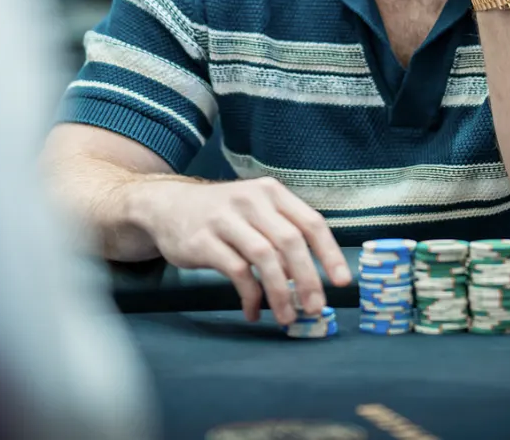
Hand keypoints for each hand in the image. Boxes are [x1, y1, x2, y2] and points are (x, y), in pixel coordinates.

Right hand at [138, 177, 352, 324]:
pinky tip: (253, 311)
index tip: (342, 282)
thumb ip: (283, 232)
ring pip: (265, 258)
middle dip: (308, 279)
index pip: (311, 222)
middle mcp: (251, 200)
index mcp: (271, 192)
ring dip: (280, 292)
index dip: (329, 254)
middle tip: (315, 308)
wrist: (167, 206)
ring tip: (287, 317)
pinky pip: (236, 272)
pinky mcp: (203, 240)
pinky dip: (250, 296)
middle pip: (290, 242)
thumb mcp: (255, 209)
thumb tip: (313, 275)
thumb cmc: (222, 214)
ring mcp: (225, 219)